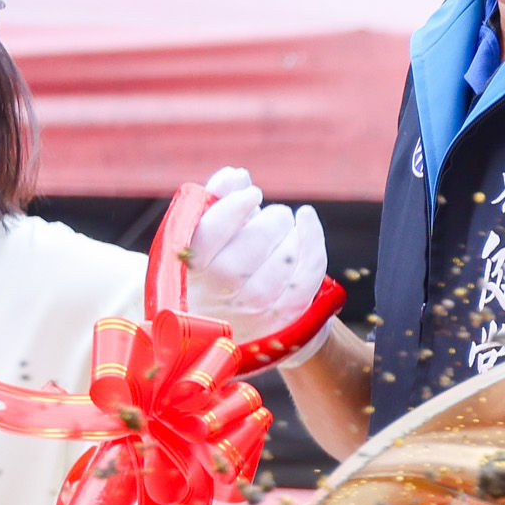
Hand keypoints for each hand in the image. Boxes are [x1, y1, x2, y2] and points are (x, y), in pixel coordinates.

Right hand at [182, 167, 333, 347]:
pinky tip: (307, 221)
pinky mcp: (283, 317)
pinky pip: (308, 273)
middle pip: (257, 239)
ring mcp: (254, 307)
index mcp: (191, 269)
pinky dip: (313, 241)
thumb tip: (236, 175)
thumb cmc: (209, 271)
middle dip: (272, 218)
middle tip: (274, 217)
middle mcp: (221, 291)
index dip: (236, 205)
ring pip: (286, 254)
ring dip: (290, 231)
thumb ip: (213, 202)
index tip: (252, 193)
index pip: (213, 229)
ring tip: (282, 230)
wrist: (220, 328)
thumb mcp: (201, 238)